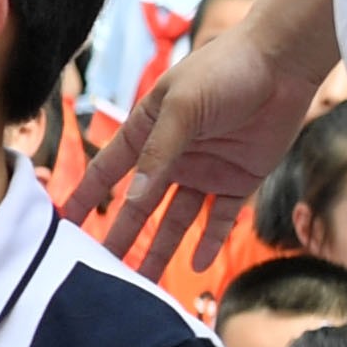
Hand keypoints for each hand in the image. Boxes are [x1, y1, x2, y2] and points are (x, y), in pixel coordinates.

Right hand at [67, 4, 333, 282]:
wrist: (283, 62)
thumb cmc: (224, 70)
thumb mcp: (183, 107)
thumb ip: (159, 153)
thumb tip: (133, 199)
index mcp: (147, 131)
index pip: (109, 171)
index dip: (86, 197)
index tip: (64, 224)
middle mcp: (172, 155)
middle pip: (142, 206)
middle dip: (123, 236)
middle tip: (104, 270)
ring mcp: (206, 170)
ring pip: (178, 219)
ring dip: (164, 249)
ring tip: (149, 283)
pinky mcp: (239, 179)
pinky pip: (220, 217)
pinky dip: (211, 240)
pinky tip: (199, 264)